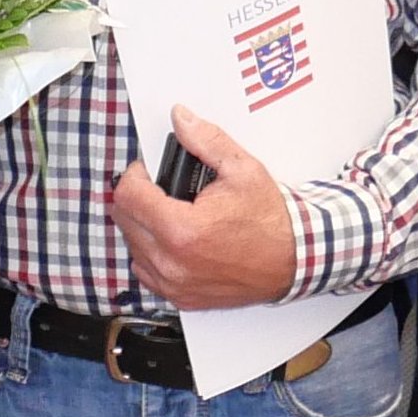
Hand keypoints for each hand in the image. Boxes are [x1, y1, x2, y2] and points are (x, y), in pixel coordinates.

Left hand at [107, 106, 296, 308]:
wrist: (293, 261)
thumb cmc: (271, 221)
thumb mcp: (242, 169)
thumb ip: (206, 140)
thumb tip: (181, 118)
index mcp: (182, 229)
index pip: (126, 195)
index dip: (135, 175)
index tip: (148, 171)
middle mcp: (172, 262)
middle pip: (124, 220)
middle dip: (137, 197)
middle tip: (162, 189)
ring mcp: (174, 284)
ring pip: (132, 247)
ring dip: (143, 226)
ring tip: (172, 213)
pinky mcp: (180, 298)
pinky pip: (146, 271)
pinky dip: (153, 253)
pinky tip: (175, 240)